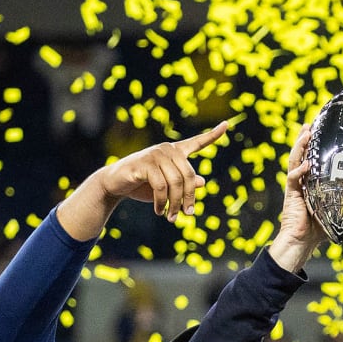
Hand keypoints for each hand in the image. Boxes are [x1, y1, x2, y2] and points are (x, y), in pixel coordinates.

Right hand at [96, 121, 228, 220]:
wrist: (115, 184)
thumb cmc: (143, 185)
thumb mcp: (168, 187)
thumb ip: (184, 184)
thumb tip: (203, 181)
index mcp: (176, 152)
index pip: (197, 143)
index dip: (213, 135)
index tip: (227, 124)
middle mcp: (167, 149)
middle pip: (189, 176)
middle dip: (188, 198)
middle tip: (187, 215)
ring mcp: (155, 154)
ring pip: (176, 183)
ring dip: (175, 204)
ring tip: (171, 217)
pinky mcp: (144, 164)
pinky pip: (161, 186)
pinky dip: (161, 202)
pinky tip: (159, 211)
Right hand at [277, 123, 324, 248]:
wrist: (303, 242)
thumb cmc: (320, 228)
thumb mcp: (340, 210)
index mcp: (314, 182)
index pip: (317, 160)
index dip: (320, 147)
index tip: (328, 132)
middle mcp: (304, 181)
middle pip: (304, 155)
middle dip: (307, 140)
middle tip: (312, 125)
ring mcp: (296, 186)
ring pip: (296, 161)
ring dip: (300, 147)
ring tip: (306, 133)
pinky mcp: (291, 194)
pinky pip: (294, 179)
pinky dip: (300, 171)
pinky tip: (307, 164)